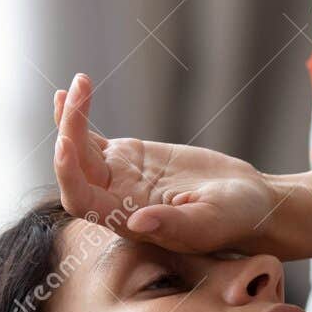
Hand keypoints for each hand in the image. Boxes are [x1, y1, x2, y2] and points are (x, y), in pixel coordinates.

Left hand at [52, 73, 278, 253]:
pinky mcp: (127, 157)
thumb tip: (137, 223)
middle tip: (75, 96)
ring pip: (80, 150)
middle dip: (68, 133)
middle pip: (74, 170)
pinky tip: (70, 94)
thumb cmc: (233, 219)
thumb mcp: (209, 222)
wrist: (246, 201)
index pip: (82, 201)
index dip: (68, 175)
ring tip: (77, 86)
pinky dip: (78, 118)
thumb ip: (174, 225)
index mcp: (127, 221)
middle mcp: (114, 200)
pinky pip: (92, 138)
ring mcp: (118, 177)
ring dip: (71, 119)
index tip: (65, 142)